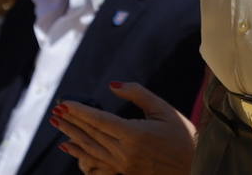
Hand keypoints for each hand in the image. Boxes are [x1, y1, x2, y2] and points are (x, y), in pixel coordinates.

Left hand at [49, 81, 195, 174]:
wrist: (195, 166)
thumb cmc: (182, 136)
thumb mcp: (163, 109)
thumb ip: (137, 94)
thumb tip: (113, 85)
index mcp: (134, 135)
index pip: (99, 120)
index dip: (80, 111)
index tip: (64, 103)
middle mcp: (125, 152)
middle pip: (91, 134)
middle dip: (71, 121)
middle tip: (55, 110)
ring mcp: (123, 165)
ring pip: (91, 148)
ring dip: (72, 135)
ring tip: (57, 124)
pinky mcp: (124, 172)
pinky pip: (96, 161)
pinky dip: (80, 153)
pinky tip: (68, 146)